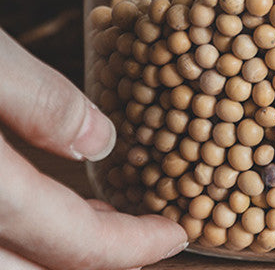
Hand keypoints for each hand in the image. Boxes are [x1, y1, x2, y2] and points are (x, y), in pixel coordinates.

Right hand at [0, 29, 186, 269]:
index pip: (71, 244)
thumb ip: (41, 101)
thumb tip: (101, 141)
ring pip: (7, 261)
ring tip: (109, 219)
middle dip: (97, 260)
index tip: (177, 234)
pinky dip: (26, 234)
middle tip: (147, 234)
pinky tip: (49, 203)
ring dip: (58, 250)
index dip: (130, 248)